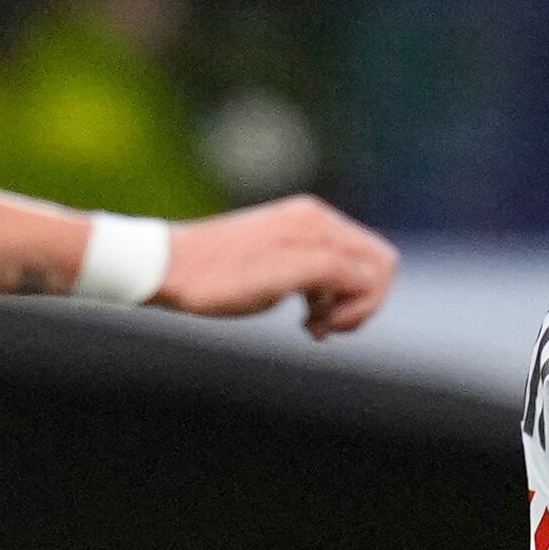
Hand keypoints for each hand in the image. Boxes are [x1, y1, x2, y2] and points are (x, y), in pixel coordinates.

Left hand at [158, 197, 397, 337]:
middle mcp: (313, 221)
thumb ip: (334, 270)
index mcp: (317, 224)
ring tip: (310, 326)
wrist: (168, 269)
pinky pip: (324, 276)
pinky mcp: (284, 250)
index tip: (332, 323)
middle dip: (358, 304)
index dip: (368, 301)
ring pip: (348, 274)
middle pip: (369, 267)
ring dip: (339, 306)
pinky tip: (303, 319)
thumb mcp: (283, 277)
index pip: (380, 262)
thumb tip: (371, 277)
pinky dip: (322, 300)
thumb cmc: (219, 278)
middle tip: (323, 328)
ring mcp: (298, 234)